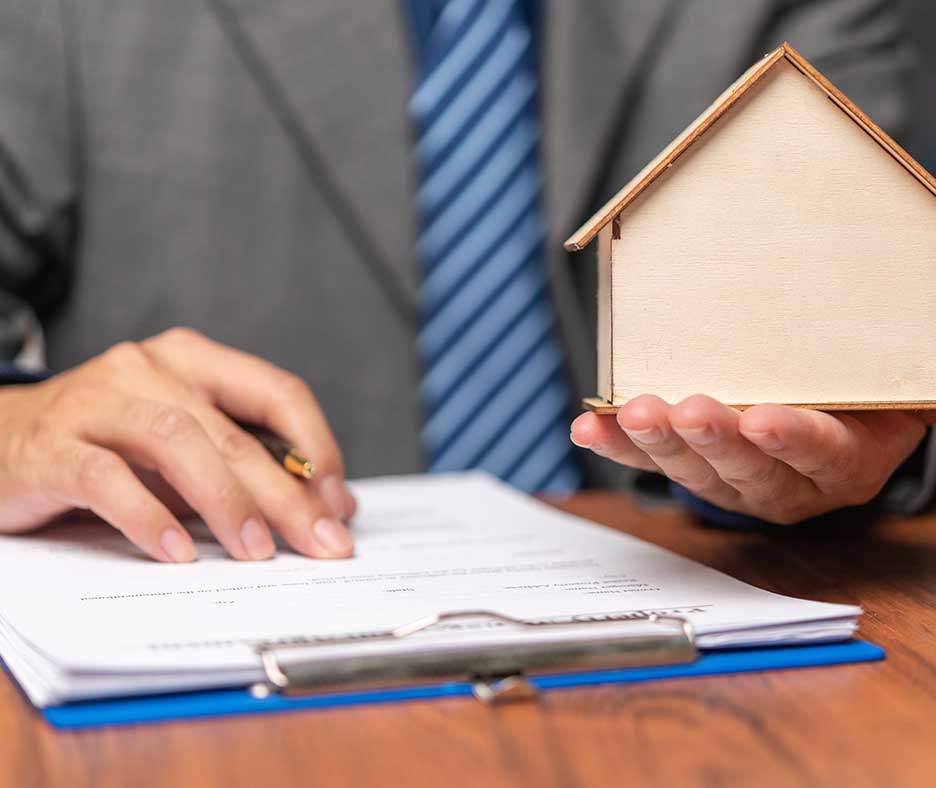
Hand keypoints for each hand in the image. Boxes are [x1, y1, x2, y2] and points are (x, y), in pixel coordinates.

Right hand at [0, 328, 355, 560]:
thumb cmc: (107, 444)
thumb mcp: (184, 449)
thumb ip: (247, 468)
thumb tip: (332, 504)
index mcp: (192, 362)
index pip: (276, 392)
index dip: (317, 446)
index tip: (338, 501)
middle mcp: (148, 370)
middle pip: (233, 431)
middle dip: (286, 494)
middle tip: (322, 541)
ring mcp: (96, 403)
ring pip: (178, 442)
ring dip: (226, 501)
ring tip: (256, 551)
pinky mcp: (52, 447)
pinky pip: (107, 479)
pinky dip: (148, 517)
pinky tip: (177, 553)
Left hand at [571, 394, 933, 523]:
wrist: (841, 423)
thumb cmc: (860, 389)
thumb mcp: (885, 383)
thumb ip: (888, 370)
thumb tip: (923, 306)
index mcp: (848, 461)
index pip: (825, 454)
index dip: (796, 441)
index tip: (765, 422)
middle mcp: (792, 485)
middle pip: (749, 470)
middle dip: (713, 440)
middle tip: (688, 412)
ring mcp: (739, 486)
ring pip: (696, 473)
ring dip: (659, 444)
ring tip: (633, 414)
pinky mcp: (696, 475)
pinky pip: (654, 465)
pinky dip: (619, 446)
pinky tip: (589, 429)